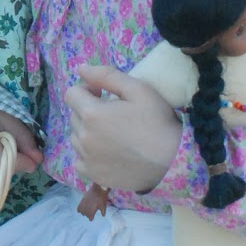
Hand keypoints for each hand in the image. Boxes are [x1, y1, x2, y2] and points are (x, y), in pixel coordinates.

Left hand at [65, 64, 181, 192]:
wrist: (173, 162)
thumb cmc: (158, 122)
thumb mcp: (138, 89)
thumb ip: (106, 76)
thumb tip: (80, 69)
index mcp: (92, 114)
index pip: (71, 94)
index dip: (86, 90)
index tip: (102, 94)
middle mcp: (84, 137)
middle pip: (74, 115)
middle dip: (87, 110)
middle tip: (112, 114)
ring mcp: (87, 159)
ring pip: (76, 137)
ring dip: (87, 131)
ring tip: (111, 134)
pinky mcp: (93, 176)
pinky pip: (79, 160)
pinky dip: (87, 155)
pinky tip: (106, 153)